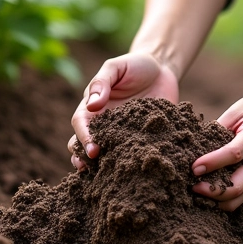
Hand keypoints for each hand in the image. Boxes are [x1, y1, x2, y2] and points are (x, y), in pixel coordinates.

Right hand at [69, 52, 178, 169]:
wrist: (162, 69)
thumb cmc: (134, 65)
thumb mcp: (116, 67)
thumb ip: (102, 82)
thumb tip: (92, 104)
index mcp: (92, 107)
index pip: (80, 124)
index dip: (83, 137)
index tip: (92, 149)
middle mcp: (104, 123)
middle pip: (84, 144)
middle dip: (83, 158)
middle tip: (89, 168)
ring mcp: (121, 134)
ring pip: (104, 155)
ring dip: (100, 166)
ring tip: (104, 177)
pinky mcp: (141, 139)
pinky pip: (132, 154)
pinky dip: (129, 163)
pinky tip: (134, 173)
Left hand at [191, 88, 242, 211]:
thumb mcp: (234, 112)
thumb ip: (217, 130)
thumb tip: (194, 150)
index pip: (233, 155)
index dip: (211, 163)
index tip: (193, 168)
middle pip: (237, 186)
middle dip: (211, 191)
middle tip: (192, 186)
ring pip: (239, 198)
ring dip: (216, 199)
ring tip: (198, 191)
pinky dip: (225, 197)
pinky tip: (211, 189)